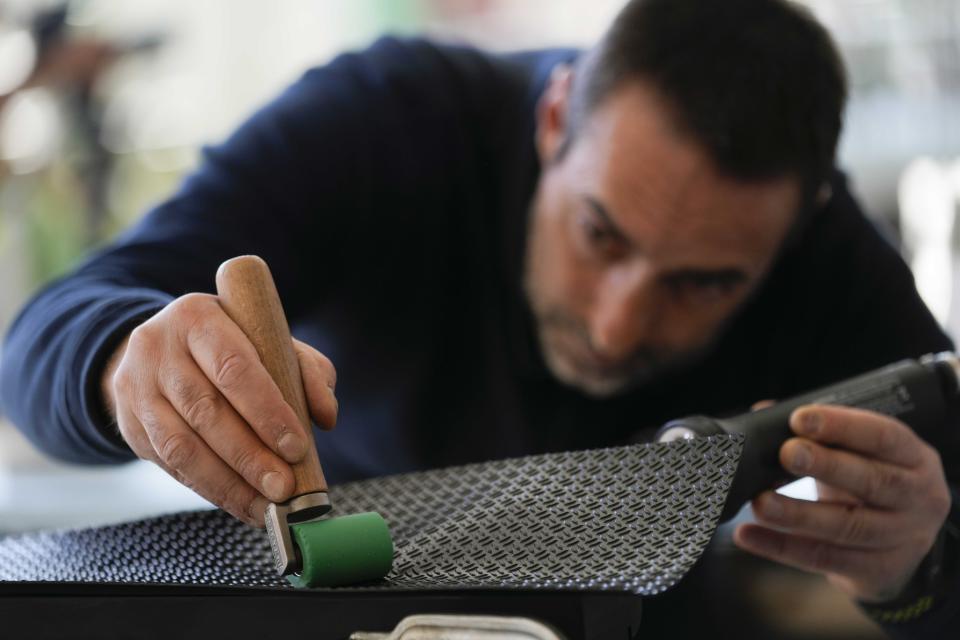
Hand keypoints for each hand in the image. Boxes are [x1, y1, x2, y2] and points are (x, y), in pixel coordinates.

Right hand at [101, 293, 337, 527]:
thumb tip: (327, 415)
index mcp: (197, 317)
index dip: (266, 411)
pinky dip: (210, 489)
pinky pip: (170, 465)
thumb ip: (307, 372)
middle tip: (284, 488)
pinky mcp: (129, 423)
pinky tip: (242, 502)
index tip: (296, 448)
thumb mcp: (271, 341)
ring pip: (181, 446)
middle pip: (206, 411)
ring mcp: (136, 388)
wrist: (163, 349)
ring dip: (228, 484)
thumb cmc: (232, 346)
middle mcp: (157, 348)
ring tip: (266, 507)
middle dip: (249, 456)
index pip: (233, 367)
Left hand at [733, 404, 950, 601]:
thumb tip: (764, 413)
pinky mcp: (878, 572)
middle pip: (872, 481)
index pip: (883, 436)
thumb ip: (819, 433)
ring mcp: (902, 538)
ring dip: (798, 514)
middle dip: (826, 465)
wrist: (899, 546)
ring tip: (761, 503)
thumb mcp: (862, 454)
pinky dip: (782, 547)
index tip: (800, 419)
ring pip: (847, 526)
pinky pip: (824, 558)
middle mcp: (916, 498)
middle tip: (787, 453)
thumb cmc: (870, 482)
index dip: (842, 426)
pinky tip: (750, 535)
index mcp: (913, 458)